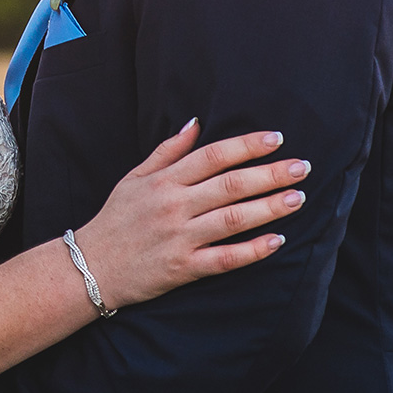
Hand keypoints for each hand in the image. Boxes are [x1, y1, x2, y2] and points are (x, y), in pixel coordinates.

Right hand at [72, 119, 307, 309]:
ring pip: (232, 220)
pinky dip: (251, 251)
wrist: (89, 268)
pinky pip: (224, 259)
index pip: (212, 156)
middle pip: (229, 185)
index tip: (276, 139)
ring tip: (298, 198)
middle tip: (302, 167)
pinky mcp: (182, 269)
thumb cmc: (116, 220)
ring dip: (269, 208)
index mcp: (164, 181)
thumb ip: (168, 152)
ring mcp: (179, 238)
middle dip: (269, 174)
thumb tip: (196, 123)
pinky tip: (276, 242)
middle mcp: (173, 206)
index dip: (246, 146)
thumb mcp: (134, 178)